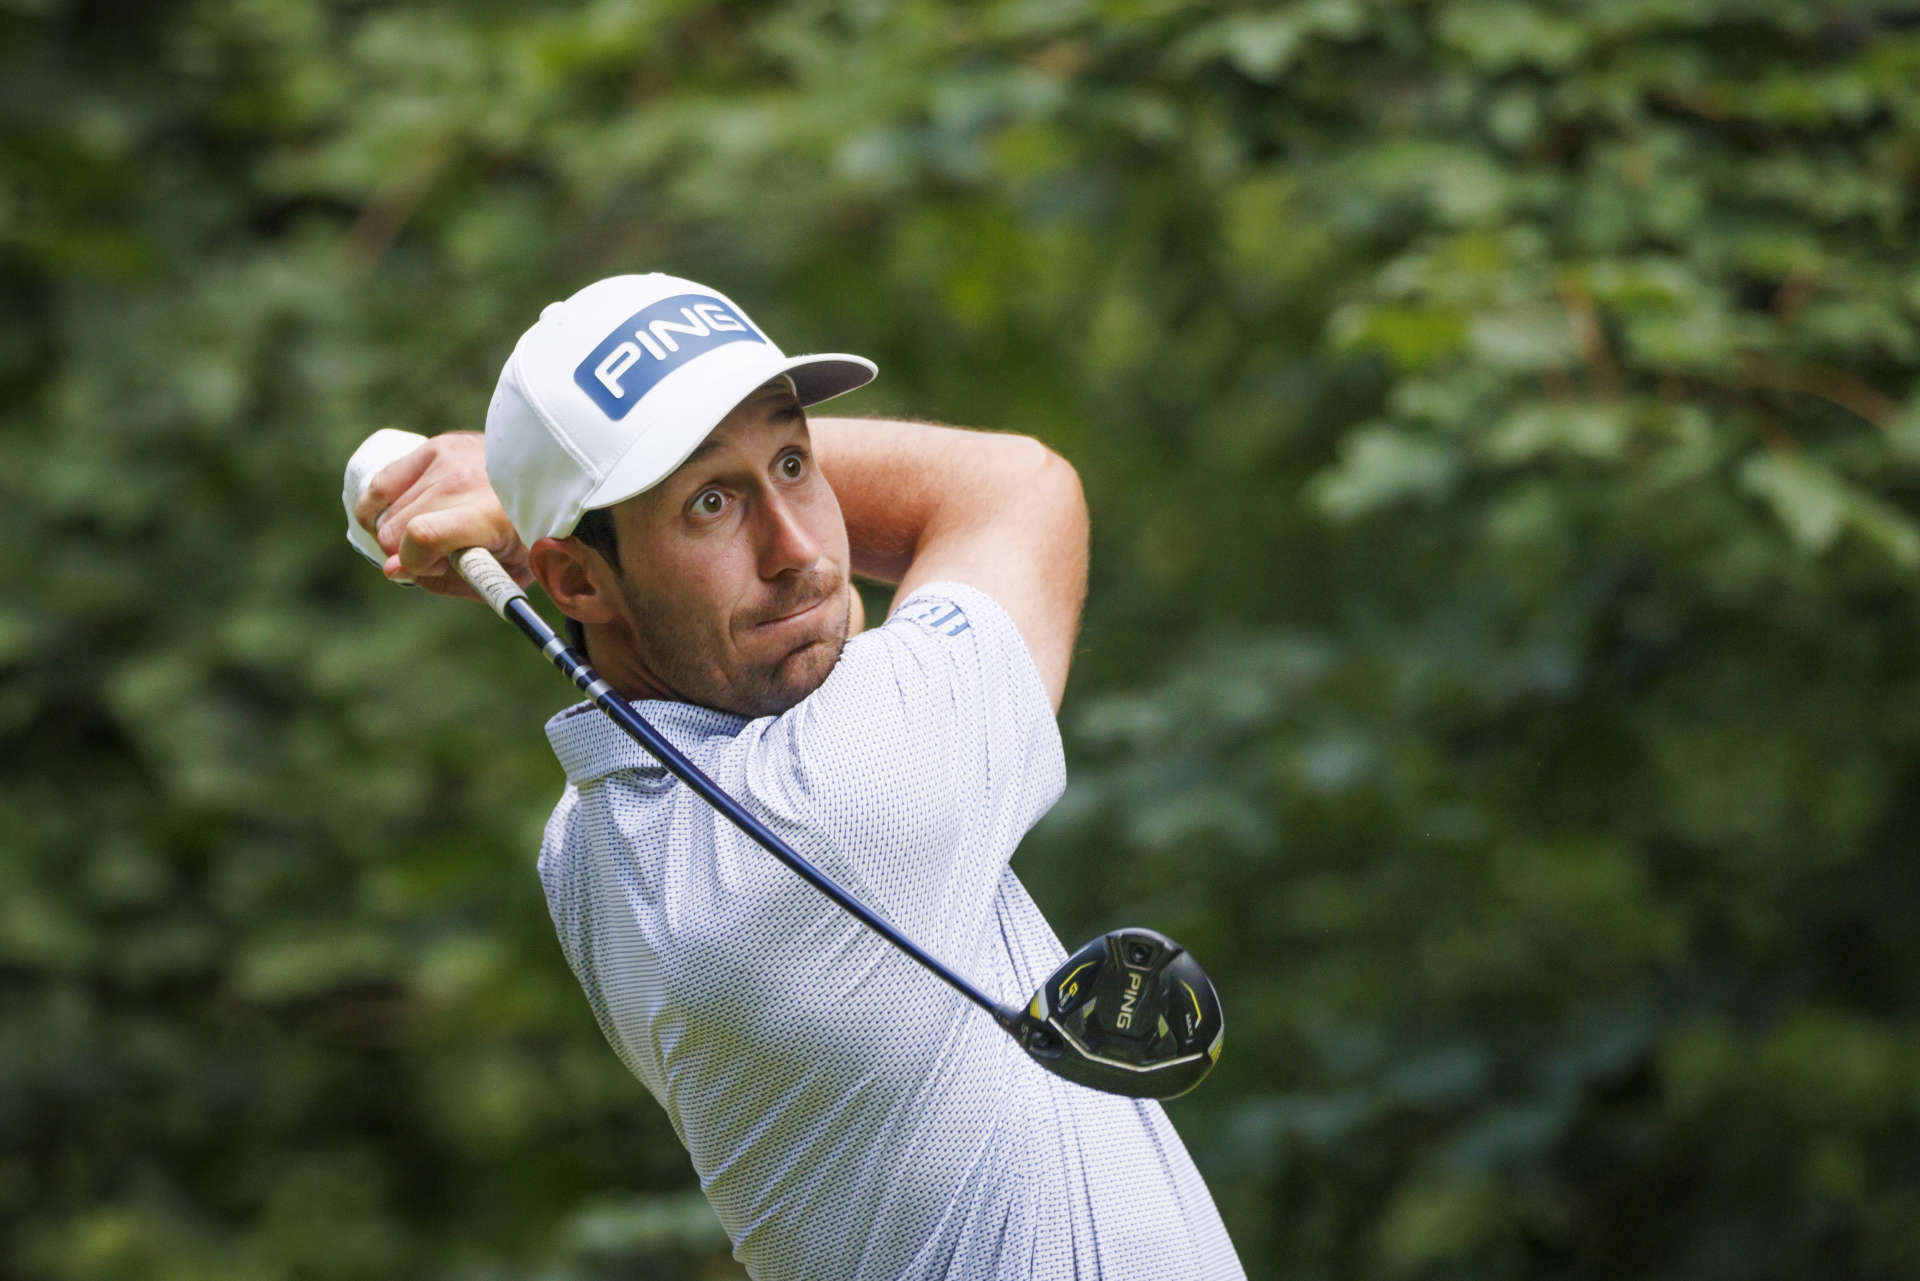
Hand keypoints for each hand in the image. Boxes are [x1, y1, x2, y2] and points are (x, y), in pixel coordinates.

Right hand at [351, 431, 530, 601]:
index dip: (415, 564)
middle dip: (407, 553)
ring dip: (397, 531)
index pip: (423, 536)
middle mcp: (462, 481)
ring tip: (432, 531)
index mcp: (488, 514)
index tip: (432, 569)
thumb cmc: (530, 535)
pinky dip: (380, 508)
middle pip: (394, 530)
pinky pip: (380, 485)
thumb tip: (392, 570)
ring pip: (383, 511)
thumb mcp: (505, 574)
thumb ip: (447, 580)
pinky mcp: (435, 447)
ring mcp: (445, 459)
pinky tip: (397, 517)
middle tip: (440, 553)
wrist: (555, 480)